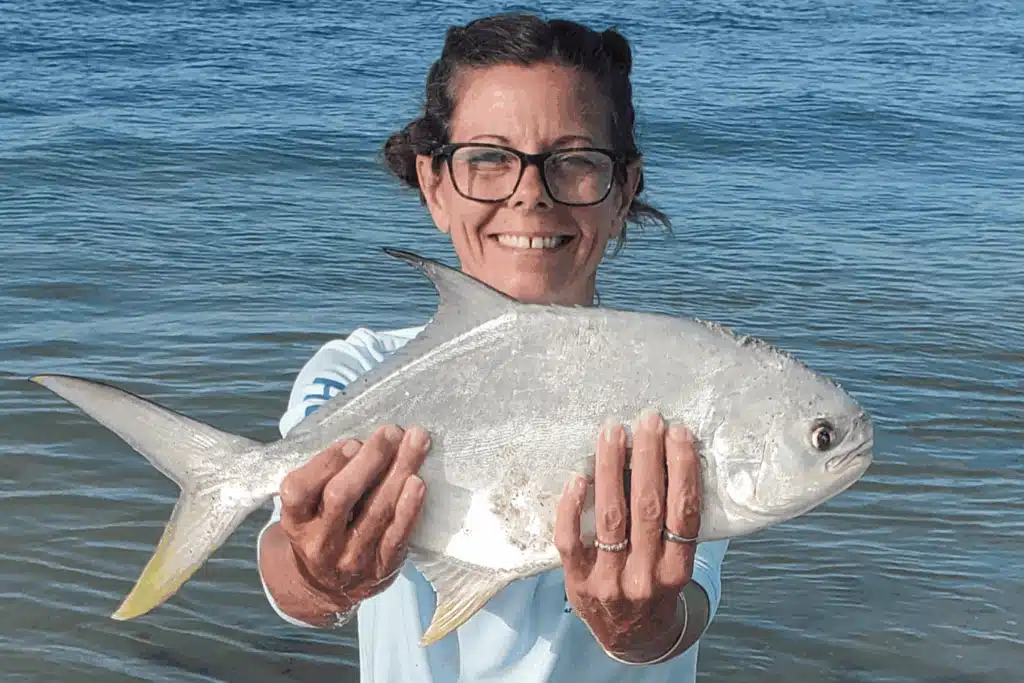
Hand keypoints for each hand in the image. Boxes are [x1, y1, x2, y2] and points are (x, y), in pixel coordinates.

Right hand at [277, 424, 428, 612]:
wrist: (326, 586)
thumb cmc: (322, 527)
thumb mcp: (307, 507)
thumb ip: (325, 477)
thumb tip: (365, 441)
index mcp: (295, 521)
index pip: (299, 490)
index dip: (326, 463)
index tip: (353, 442)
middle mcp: (319, 543)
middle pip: (341, 496)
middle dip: (369, 460)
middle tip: (391, 432)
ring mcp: (350, 558)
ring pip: (376, 511)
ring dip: (399, 471)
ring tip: (417, 442)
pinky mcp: (380, 568)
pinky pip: (397, 535)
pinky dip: (409, 508)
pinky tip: (418, 482)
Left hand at [554, 410, 701, 661]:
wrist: (628, 640)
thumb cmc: (655, 589)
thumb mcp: (676, 565)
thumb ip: (674, 526)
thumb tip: (673, 461)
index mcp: (677, 570)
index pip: (684, 512)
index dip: (682, 470)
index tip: (679, 434)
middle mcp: (645, 576)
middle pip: (648, 508)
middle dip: (648, 458)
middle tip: (648, 420)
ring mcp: (609, 580)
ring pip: (610, 517)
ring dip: (611, 468)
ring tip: (612, 433)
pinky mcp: (576, 582)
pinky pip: (570, 539)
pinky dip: (571, 507)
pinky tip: (577, 477)